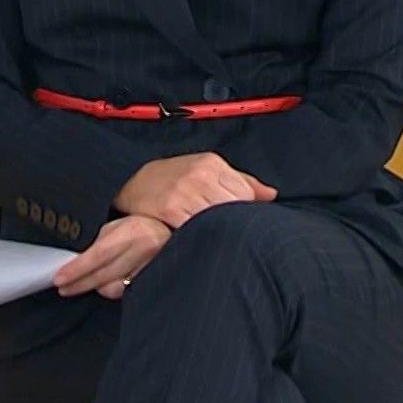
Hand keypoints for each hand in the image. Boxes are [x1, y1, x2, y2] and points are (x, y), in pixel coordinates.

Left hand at [52, 215, 170, 299]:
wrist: (177, 229)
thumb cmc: (144, 221)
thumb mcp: (120, 221)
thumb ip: (100, 237)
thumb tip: (74, 254)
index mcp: (132, 232)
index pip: (98, 255)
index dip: (76, 269)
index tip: (59, 278)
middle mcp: (143, 252)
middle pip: (103, 275)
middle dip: (78, 283)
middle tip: (62, 287)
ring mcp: (149, 269)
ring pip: (114, 288)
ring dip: (95, 287)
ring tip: (81, 283)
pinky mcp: (153, 280)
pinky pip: (126, 291)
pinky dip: (112, 289)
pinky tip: (103, 285)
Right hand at [114, 152, 276, 228]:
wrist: (130, 180)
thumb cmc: (173, 177)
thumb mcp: (208, 169)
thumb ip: (242, 182)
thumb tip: (272, 195)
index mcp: (213, 164)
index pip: (246, 193)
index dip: (245, 211)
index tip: (237, 219)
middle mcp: (201, 175)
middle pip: (235, 207)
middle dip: (233, 221)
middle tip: (224, 231)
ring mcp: (185, 193)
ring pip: (218, 219)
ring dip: (217, 230)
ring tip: (210, 236)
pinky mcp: (171, 210)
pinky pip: (196, 229)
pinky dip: (199, 236)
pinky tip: (196, 238)